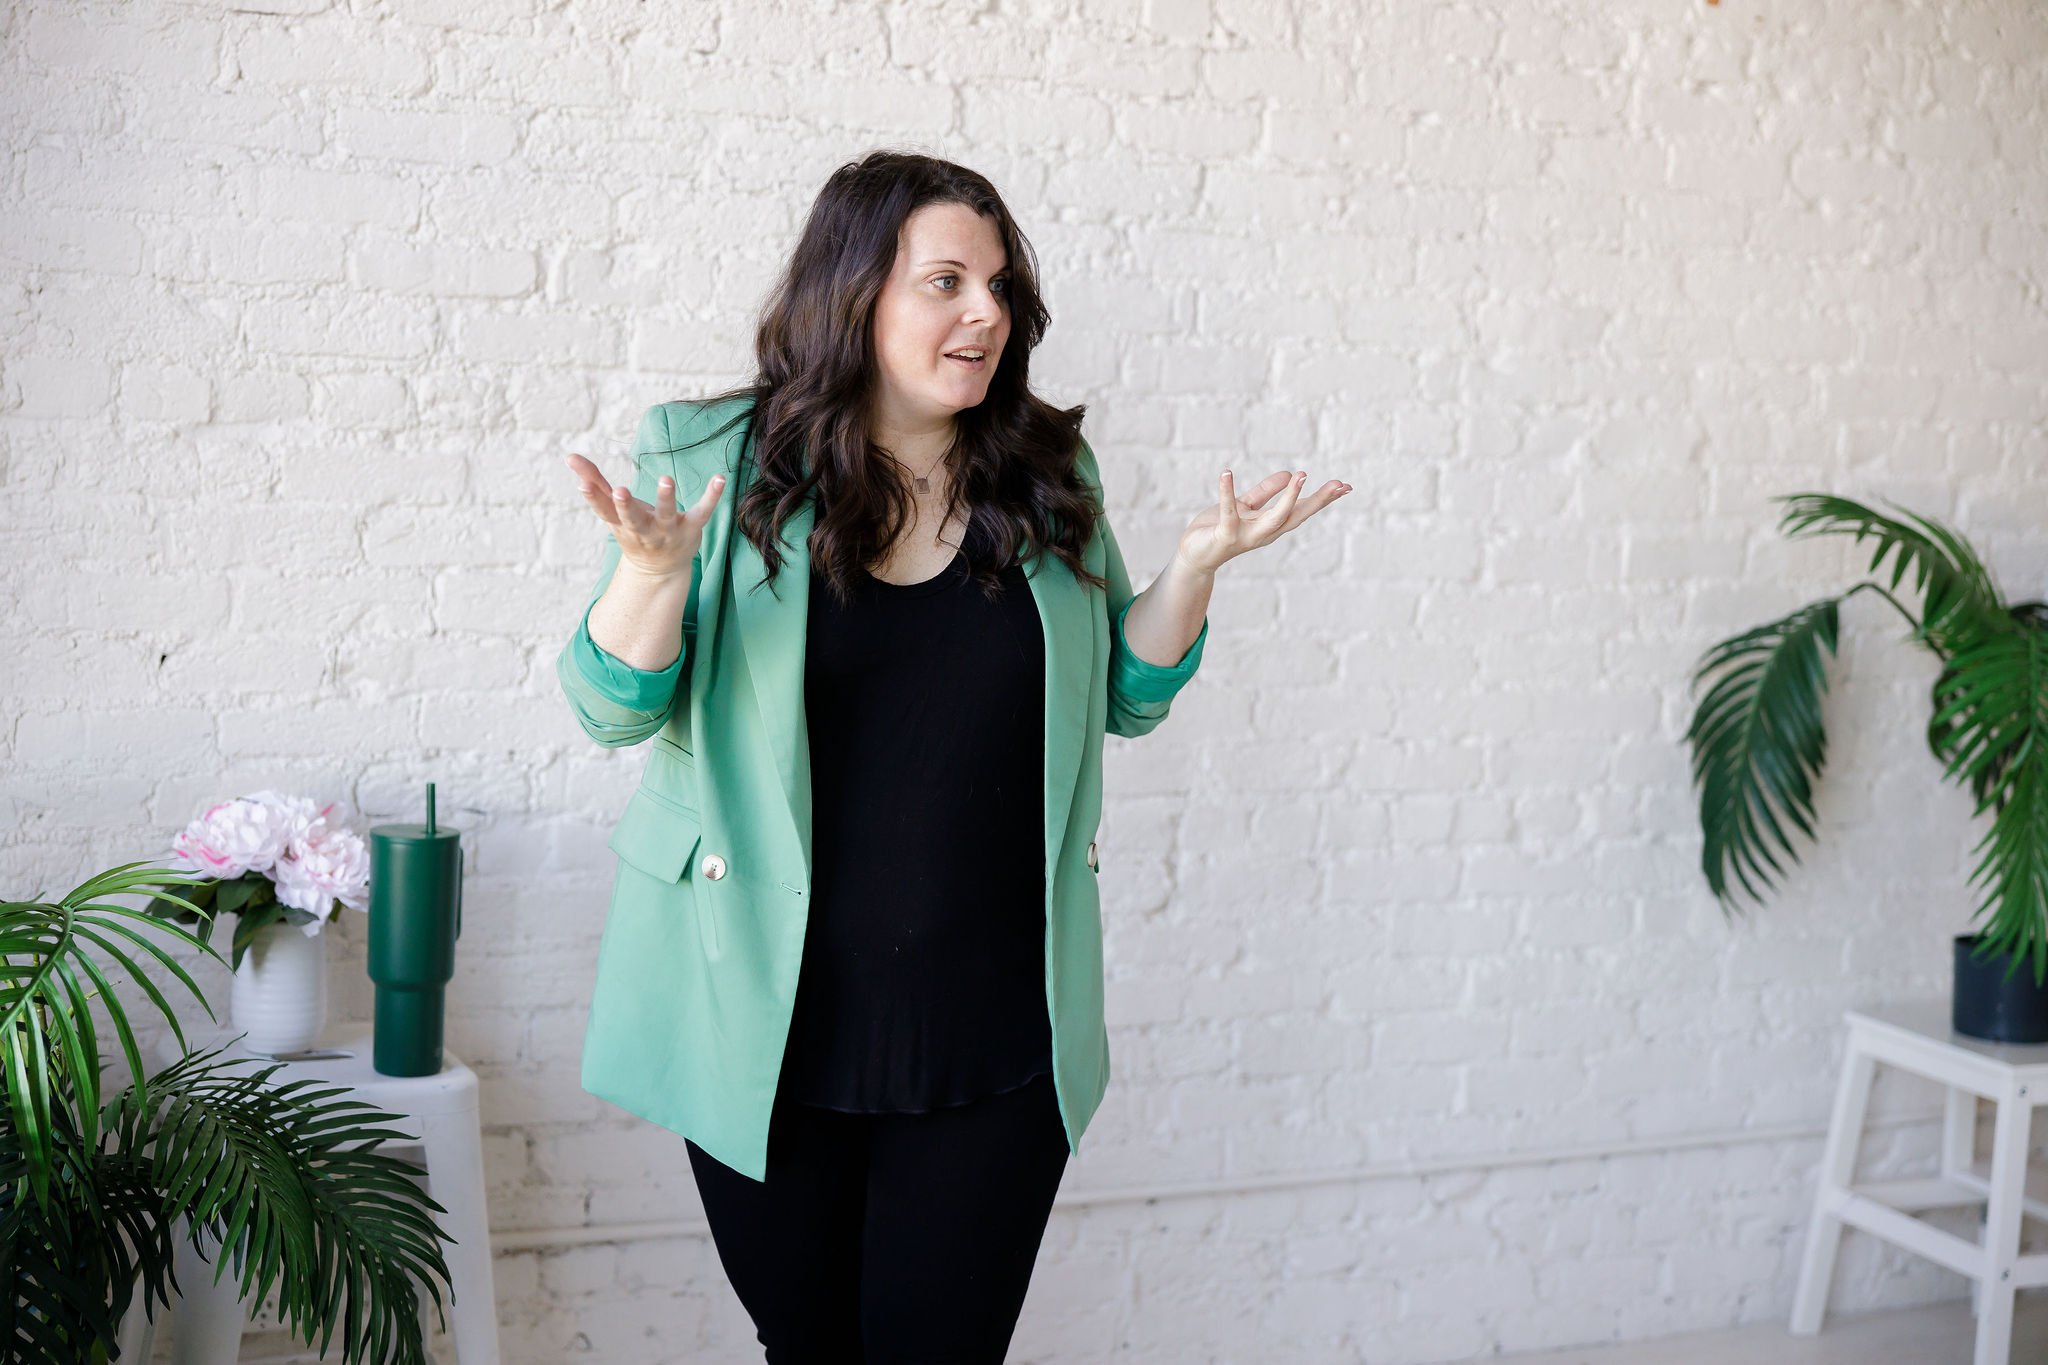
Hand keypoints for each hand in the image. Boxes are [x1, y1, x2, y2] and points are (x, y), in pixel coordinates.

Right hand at [564, 452, 724, 579]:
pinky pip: (703, 511)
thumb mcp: (611, 510)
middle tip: (620, 491)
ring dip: (665, 498)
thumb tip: (569, 456)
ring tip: (665, 479)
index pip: (604, 511)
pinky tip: (721, 478)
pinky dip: (712, 496)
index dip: (593, 498)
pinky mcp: (691, 528)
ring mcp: (667, 530)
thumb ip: (593, 482)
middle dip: (625, 505)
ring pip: (665, 515)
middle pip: (632, 518)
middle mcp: (643, 529)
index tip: (582, 483)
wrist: (658, 570)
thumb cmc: (632, 530)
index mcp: (621, 523)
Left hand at [1174, 469, 1350, 574]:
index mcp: (1270, 524)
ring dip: (1289, 498)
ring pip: (1274, 517)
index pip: (1301, 510)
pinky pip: (1228, 511)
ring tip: (1301, 475)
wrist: (1194, 555)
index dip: (1322, 499)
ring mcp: (1246, 535)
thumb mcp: (1247, 506)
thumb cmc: (1218, 529)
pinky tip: (1227, 473)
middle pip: (1296, 516)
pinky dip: (1227, 492)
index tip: (1345, 487)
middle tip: (1339, 485)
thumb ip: (1266, 491)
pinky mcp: (1224, 534)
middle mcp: (1264, 532)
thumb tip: (1290, 474)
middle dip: (1318, 501)